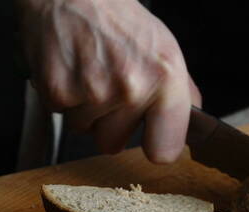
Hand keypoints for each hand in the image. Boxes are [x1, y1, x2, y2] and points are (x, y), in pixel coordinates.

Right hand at [16, 0, 200, 162]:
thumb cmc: (121, 21)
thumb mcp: (166, 50)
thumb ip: (181, 92)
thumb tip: (190, 124)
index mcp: (165, 80)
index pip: (164, 151)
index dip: (155, 146)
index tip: (152, 139)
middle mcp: (131, 89)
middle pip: (113, 145)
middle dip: (110, 124)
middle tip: (111, 90)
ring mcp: (93, 92)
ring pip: (85, 130)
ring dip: (86, 110)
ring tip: (91, 73)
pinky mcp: (58, 91)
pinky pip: (62, 115)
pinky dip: (65, 96)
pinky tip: (74, 70)